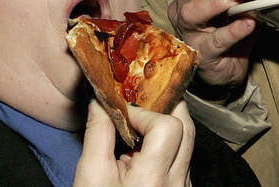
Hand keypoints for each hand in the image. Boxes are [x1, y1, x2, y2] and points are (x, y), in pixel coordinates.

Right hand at [74, 100, 193, 185]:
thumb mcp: (90, 175)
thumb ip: (97, 132)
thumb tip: (101, 100)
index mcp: (153, 178)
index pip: (168, 126)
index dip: (145, 113)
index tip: (123, 116)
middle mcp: (177, 183)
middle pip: (187, 128)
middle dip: (165, 110)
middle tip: (140, 109)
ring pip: (188, 142)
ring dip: (168, 127)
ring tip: (138, 130)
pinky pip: (184, 158)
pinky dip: (168, 145)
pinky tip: (145, 150)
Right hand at [167, 0, 258, 90]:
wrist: (228, 68)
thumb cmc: (231, 28)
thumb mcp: (239, 4)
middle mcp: (184, 5)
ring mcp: (188, 30)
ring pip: (193, 10)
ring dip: (219, 2)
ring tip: (240, 2)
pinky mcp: (200, 52)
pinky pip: (214, 40)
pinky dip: (233, 31)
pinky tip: (248, 24)